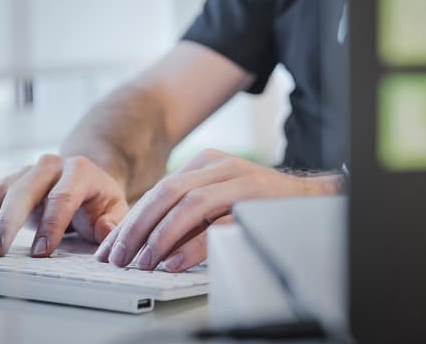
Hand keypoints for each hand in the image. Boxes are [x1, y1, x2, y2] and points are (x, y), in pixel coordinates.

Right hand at [0, 154, 128, 257]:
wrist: (84, 180)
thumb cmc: (99, 200)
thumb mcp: (116, 209)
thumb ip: (113, 221)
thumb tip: (104, 229)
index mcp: (80, 171)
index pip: (62, 197)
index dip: (51, 225)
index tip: (42, 252)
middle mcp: (50, 166)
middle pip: (24, 191)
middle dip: (9, 223)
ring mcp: (27, 171)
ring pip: (1, 191)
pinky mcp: (11, 181)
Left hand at [94, 149, 339, 271]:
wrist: (313, 197)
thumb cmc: (261, 202)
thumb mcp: (221, 196)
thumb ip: (190, 208)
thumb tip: (147, 240)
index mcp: (206, 163)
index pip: (159, 191)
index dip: (132, 220)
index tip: (112, 248)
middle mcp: (221, 166)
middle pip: (166, 193)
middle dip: (137, 228)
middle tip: (117, 257)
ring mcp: (240, 180)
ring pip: (188, 204)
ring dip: (159, 236)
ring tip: (141, 262)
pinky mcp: (256, 200)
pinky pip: (217, 222)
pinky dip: (192, 244)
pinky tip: (174, 261)